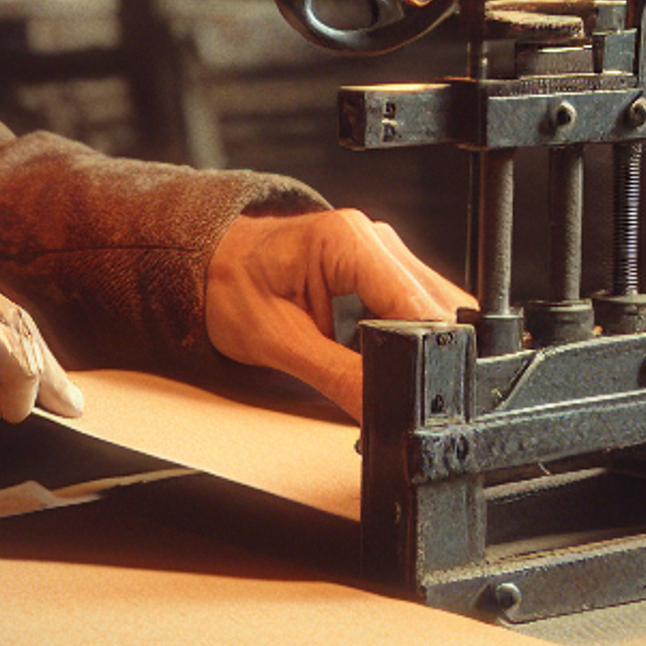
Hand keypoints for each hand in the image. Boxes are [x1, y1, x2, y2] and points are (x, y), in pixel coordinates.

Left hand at [205, 208, 469, 419]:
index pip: (418, 305)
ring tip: (372, 368)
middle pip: (438, 308)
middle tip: (389, 387)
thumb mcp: (278, 343)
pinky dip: (407, 341)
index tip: (414, 390)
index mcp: (348, 241)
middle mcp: (374, 239)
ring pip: (435, 311)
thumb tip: (384, 406)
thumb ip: (338, 376)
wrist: (207, 269)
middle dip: (425, 354)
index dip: (425, 354)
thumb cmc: (229, 289)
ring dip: (416, 348)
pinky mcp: (384, 273)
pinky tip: (374, 355)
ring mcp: (383, 254)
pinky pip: (416, 311)